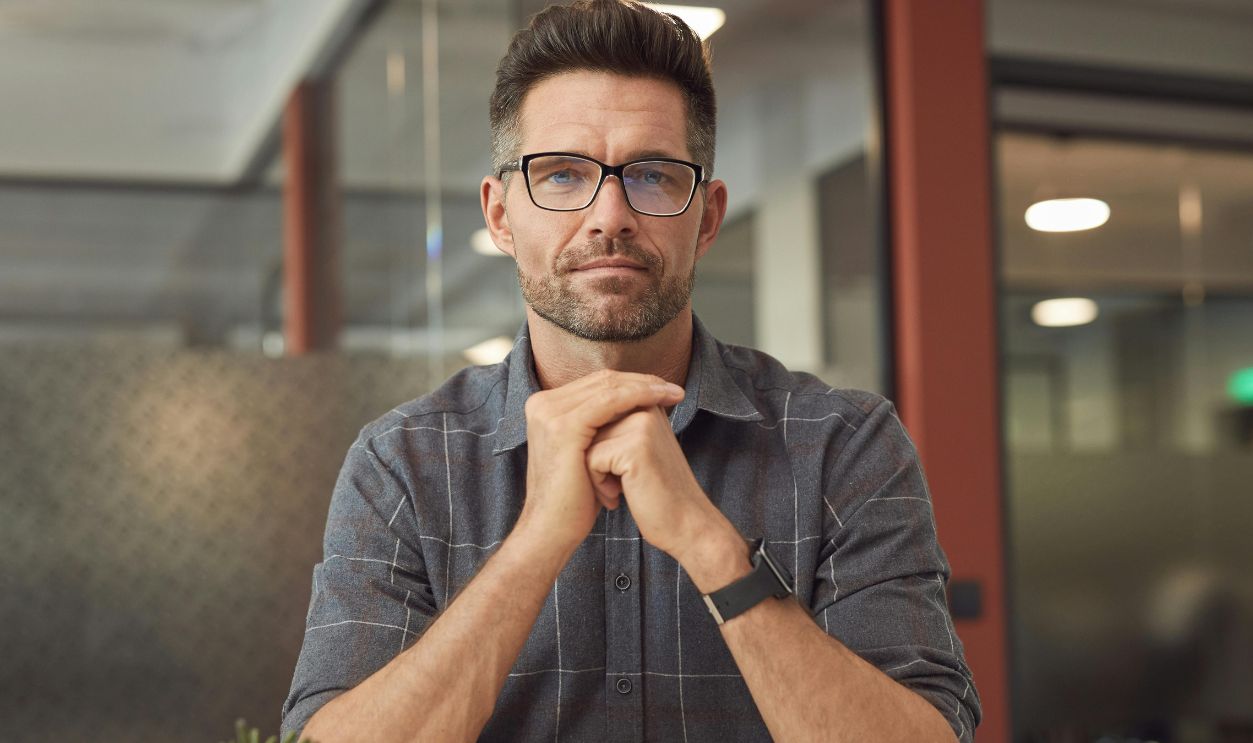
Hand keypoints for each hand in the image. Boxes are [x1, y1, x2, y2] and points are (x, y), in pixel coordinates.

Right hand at [512, 370, 684, 559]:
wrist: (552, 530)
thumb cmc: (575, 499)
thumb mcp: (586, 453)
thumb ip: (599, 426)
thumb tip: (633, 407)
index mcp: (545, 407)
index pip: (595, 383)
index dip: (631, 382)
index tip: (663, 389)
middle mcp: (542, 404)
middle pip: (602, 380)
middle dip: (642, 381)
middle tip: (673, 388)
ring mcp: (550, 413)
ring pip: (608, 386)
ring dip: (646, 386)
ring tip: (674, 394)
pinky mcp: (564, 426)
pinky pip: (610, 401)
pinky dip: (639, 396)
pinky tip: (661, 400)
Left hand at [584, 406, 744, 576]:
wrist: (685, 524)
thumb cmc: (655, 492)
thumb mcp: (635, 451)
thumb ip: (614, 427)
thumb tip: (577, 418)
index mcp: (646, 403)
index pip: (597, 415)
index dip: (600, 449)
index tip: (624, 470)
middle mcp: (646, 407)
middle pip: (589, 428)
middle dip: (595, 460)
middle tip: (619, 482)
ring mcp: (642, 424)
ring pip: (587, 443)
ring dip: (595, 473)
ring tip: (619, 489)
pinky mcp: (635, 446)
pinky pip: (591, 460)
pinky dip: (598, 483)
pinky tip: (618, 495)